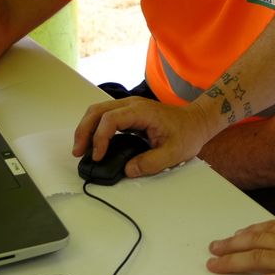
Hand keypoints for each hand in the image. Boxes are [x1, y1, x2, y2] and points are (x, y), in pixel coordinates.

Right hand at [72, 95, 217, 177]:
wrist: (196, 121)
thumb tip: (128, 170)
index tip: (98, 156)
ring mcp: (129, 107)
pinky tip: (93, 144)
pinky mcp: (128, 113)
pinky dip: (94, 128)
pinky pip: (105, 116)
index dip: (100, 137)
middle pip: (97, 111)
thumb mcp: (174, 153)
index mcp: (142, 111)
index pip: (111, 119)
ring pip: (98, 111)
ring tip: (81, 149)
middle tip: (78, 152)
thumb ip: (150, 163)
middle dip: (84, 131)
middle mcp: (132, 104)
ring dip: (86, 128)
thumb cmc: (187, 134)